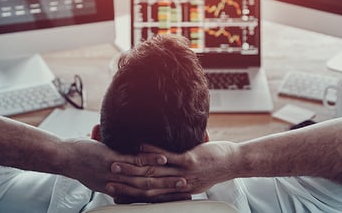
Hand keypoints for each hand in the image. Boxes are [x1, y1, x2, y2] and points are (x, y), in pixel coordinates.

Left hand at [61, 139, 190, 201]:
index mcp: (118, 190)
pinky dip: (151, 159)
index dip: (164, 198)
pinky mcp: (112, 159)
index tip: (181, 197)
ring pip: (145, 177)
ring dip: (166, 178)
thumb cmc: (82, 163)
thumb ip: (116, 176)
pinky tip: (164, 158)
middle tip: (190, 191)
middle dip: (171, 191)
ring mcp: (117, 172)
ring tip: (184, 177)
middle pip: (149, 191)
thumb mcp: (101, 175)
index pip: (145, 197)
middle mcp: (119, 185)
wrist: (64, 158)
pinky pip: (134, 160)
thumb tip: (126, 173)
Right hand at [108, 141, 239, 196]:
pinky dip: (153, 151)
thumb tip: (160, 176)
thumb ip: (175, 179)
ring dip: (133, 167)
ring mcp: (183, 173)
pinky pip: (168, 156)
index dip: (130, 195)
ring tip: (116, 162)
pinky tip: (140, 145)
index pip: (149, 195)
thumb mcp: (191, 178)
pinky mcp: (189, 161)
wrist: (233, 164)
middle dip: (126, 184)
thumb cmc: (212, 168)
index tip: (113, 192)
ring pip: (154, 172)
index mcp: (177, 191)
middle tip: (108, 180)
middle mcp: (178, 185)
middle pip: (147, 186)